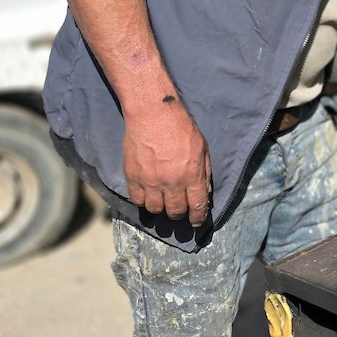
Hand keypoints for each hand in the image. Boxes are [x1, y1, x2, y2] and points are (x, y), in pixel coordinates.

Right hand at [122, 99, 211, 226]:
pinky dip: (143, 201)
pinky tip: (147, 195)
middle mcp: (172, 183)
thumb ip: (203, 172)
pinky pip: (137, 200)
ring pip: (155, 209)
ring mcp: (151, 182)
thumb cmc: (181, 128)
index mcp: (192, 175)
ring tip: (162, 201)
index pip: (197, 206)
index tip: (196, 221)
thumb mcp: (202, 148)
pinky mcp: (133, 177)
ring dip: (160, 208)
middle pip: (175, 211)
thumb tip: (203, 192)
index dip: (197, 217)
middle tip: (178, 210)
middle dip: (178, 213)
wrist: (153, 114)